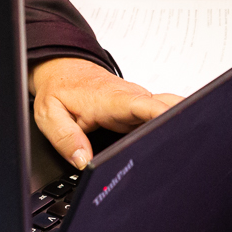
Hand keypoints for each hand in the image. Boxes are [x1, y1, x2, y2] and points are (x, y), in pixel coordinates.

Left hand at [30, 57, 180, 169]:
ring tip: (179, 149)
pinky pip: (161, 116)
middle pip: (167, 109)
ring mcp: (139, 103)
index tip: (178, 126)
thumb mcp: (50, 114)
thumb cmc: (60, 88)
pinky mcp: (140, 109)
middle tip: (182, 148)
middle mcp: (132, 99)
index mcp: (112, 100)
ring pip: (169, 112)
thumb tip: (83, 162)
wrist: (64, 70)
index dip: (165, 115)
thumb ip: (65, 138)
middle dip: (179, 126)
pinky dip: (168, 126)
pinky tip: (170, 142)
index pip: (146, 105)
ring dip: (176, 126)